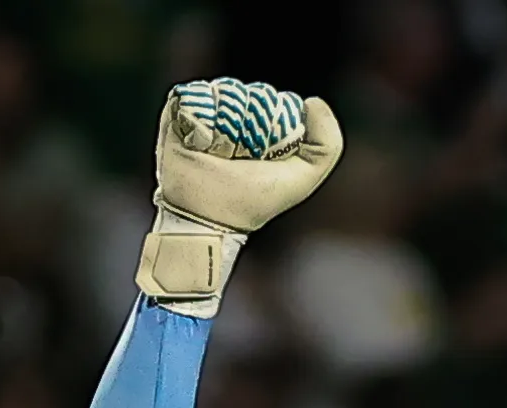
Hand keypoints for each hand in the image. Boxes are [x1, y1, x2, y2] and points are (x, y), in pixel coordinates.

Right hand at [139, 79, 342, 316]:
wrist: (207, 216)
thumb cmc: (254, 200)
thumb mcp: (304, 178)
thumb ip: (328, 144)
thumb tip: (311, 101)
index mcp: (263, 125)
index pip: (275, 100)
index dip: (275, 121)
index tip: (265, 151)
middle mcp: (234, 115)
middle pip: (251, 93)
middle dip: (251, 123)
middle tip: (239, 154)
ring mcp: (205, 110)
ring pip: (225, 91)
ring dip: (226, 122)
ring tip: (219, 150)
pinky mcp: (178, 111)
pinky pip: (196, 93)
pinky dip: (202, 115)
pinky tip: (203, 142)